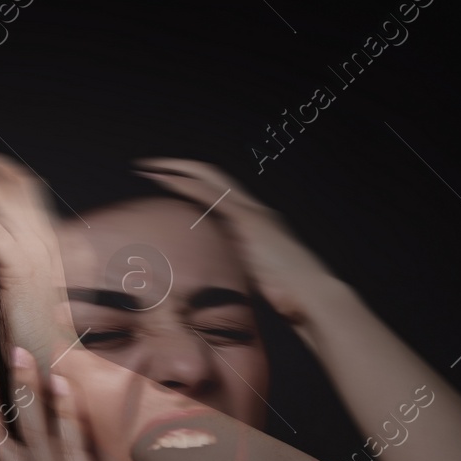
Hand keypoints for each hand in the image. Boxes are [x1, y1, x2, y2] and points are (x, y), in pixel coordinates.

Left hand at [0, 149, 76, 363]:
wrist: (49, 358)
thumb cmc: (29, 328)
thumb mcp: (18, 285)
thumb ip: (4, 258)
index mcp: (44, 237)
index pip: (20, 185)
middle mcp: (43, 238)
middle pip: (12, 181)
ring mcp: (35, 253)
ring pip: (2, 196)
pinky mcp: (21, 271)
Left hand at [132, 158, 352, 331]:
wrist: (311, 295)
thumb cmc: (287, 293)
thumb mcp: (254, 276)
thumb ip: (236, 268)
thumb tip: (216, 278)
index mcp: (254, 221)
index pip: (218, 193)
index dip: (192, 185)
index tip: (166, 181)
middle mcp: (253, 209)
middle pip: (213, 176)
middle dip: (180, 167)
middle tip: (151, 165)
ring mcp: (252, 212)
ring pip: (210, 180)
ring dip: (178, 171)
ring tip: (150, 168)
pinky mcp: (249, 221)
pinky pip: (213, 197)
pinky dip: (187, 186)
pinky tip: (166, 181)